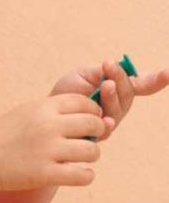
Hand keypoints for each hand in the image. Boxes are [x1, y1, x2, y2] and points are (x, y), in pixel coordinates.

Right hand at [0, 93, 104, 192]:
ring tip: (81, 159)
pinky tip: (78, 174)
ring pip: (92, 151)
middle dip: (97, 132)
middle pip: (93, 124)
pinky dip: (85, 176)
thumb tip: (88, 113)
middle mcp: (48, 126)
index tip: (90, 121)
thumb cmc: (3, 137)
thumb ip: (54, 111)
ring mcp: (48, 150)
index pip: (84, 102)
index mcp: (44, 107)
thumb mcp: (26, 113)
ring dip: (92, 155)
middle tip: (89, 140)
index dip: (93, 112)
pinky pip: (83, 175)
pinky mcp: (46, 174)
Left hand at [50, 61, 168, 139]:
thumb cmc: (65, 92)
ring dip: (113, 95)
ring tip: (104, 85)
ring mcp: (109, 122)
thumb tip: (118, 67)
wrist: (45, 112)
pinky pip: (107, 126)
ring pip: (119, 109)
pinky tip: (102, 116)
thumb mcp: (85, 74)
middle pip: (129, 94)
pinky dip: (105, 118)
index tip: (168, 73)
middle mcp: (117, 107)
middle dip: (121, 79)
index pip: (142, 84)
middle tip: (108, 68)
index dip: (156, 80)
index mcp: (117, 89)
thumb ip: (103, 72)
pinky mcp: (98, 135)